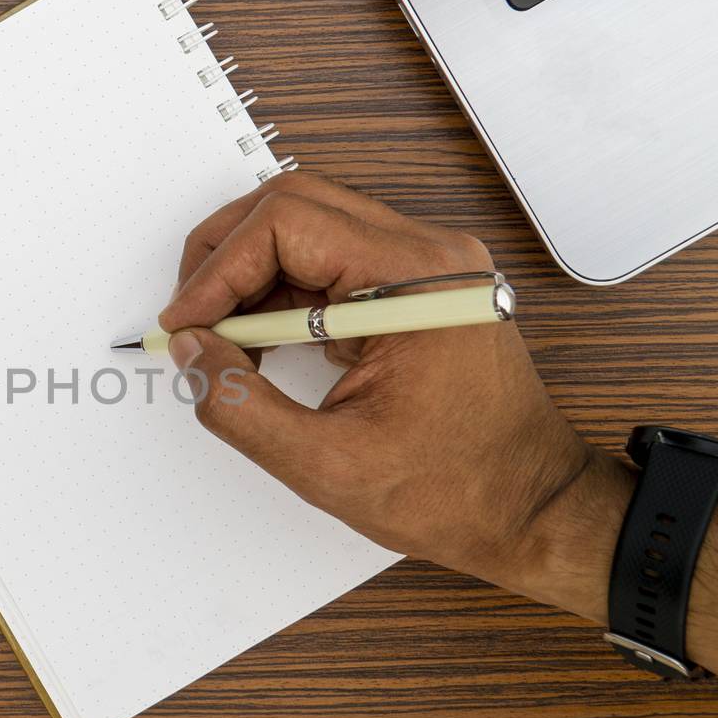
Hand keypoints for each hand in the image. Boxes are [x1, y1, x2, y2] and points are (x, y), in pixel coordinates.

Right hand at [158, 172, 604, 594]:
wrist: (535, 510)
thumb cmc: (460, 492)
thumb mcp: (327, 465)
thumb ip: (239, 406)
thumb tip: (189, 352)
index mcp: (415, 281)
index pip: (287, 224)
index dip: (218, 271)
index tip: (183, 326)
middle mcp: (427, 255)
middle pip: (295, 207)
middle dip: (225, 257)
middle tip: (188, 318)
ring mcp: (426, 268)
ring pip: (309, 228)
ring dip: (250, 275)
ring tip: (218, 339)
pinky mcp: (416, 290)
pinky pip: (332, 263)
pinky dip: (282, 294)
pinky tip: (258, 344)